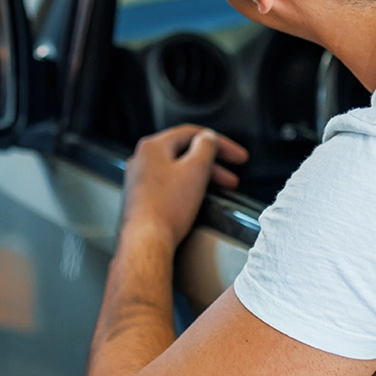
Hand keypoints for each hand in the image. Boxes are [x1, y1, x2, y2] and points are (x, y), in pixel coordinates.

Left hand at [121, 124, 248, 246]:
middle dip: (212, 164)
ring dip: (202, 177)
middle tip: (231, 175)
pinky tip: (198, 199)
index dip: (220, 143)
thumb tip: (208, 138)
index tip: (236, 156)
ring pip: (177, 170)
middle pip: (184, 153)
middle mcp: (142, 161)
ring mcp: (139, 181)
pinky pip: (169, 187)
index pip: (191, 134)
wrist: (145, 241)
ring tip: (221, 189)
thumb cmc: (166, 208)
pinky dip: (187, 188)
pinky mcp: (141, 200)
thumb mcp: (196, 170)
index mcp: (152, 147)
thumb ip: (206, 147)